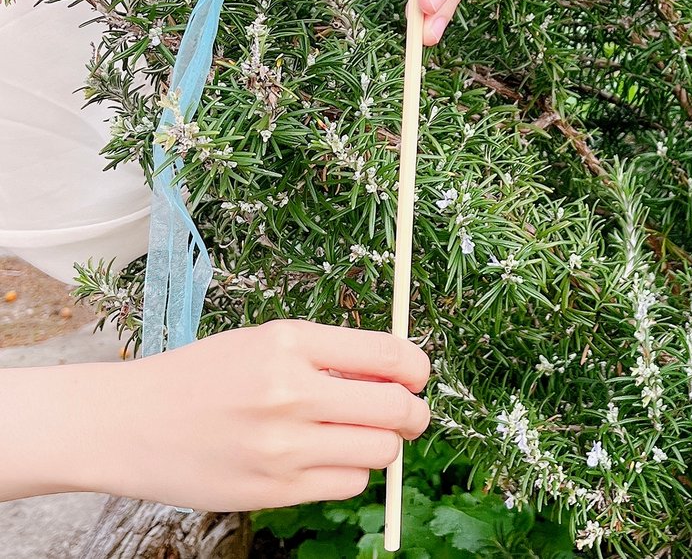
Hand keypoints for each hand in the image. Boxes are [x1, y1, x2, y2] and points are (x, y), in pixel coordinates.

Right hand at [32, 320, 430, 509]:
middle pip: (394, 409)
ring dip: (380, 446)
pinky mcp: (273, 491)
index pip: (389, 355)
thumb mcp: (266, 342)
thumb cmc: (204, 376)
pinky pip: (345, 485)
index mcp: (291, 341)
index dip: (417, 368)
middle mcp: (291, 391)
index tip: (418, 375)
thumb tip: (396, 372)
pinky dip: (348, 474)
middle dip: (414, 413)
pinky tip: (324, 459)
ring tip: (357, 435)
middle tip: (410, 413)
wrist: (131, 423)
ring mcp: (282, 447)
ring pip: (378, 453)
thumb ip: (329, 355)